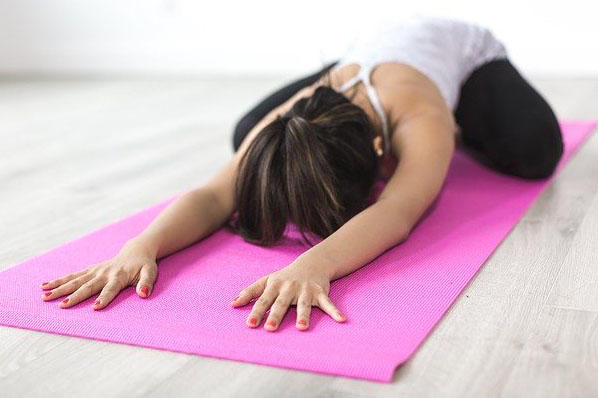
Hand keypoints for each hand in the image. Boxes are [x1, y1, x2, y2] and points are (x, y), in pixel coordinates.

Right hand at [39, 238, 157, 309]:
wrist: (136, 251)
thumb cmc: (144, 265)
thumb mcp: (150, 273)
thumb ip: (147, 283)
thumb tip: (143, 294)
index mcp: (119, 276)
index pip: (111, 289)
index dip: (104, 298)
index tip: (95, 307)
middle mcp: (104, 273)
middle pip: (88, 286)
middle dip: (75, 296)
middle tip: (62, 306)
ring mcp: (95, 271)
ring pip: (75, 280)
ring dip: (60, 289)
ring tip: (45, 297)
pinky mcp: (89, 270)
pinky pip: (72, 276)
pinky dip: (58, 280)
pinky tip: (44, 286)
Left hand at [230, 256, 346, 330]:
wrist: (311, 263)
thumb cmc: (284, 276)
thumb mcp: (266, 281)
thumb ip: (250, 292)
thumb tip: (232, 304)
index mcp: (275, 286)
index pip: (263, 300)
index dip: (256, 311)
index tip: (250, 324)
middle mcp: (289, 288)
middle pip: (281, 303)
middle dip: (276, 315)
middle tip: (270, 328)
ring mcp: (305, 290)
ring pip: (304, 305)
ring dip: (304, 316)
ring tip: (302, 328)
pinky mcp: (320, 292)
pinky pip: (328, 303)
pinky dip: (335, 311)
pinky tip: (341, 320)